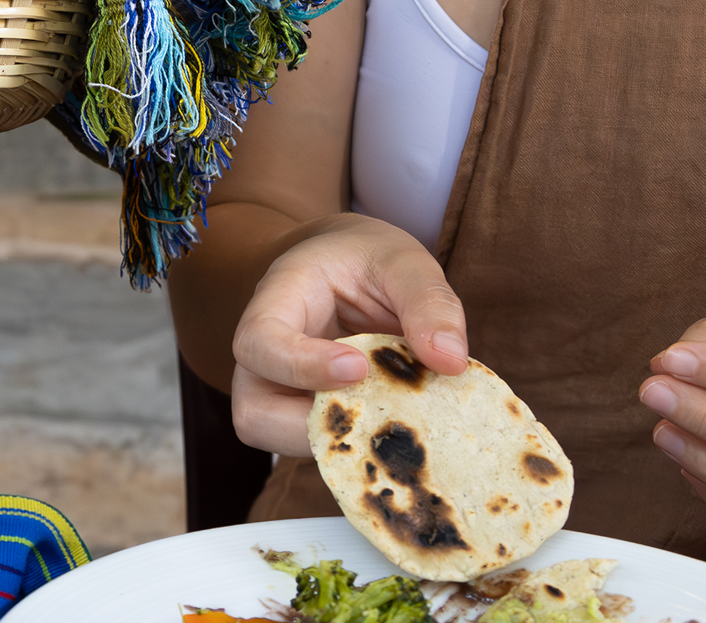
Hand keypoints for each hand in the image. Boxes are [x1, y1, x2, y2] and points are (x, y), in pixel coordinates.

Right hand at [229, 214, 470, 453]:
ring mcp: (280, 392)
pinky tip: (398, 426)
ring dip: (338, 442)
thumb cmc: (367, 258)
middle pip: (253, 412)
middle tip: (377, 408)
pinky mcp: (304, 417)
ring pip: (280, 440)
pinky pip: (317, 448)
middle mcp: (266, 355)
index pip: (259, 343)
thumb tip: (451, 362)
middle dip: (313, 425)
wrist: (350, 269)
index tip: (359, 368)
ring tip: (393, 416)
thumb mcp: (403, 260)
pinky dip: (356, 448)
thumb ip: (428, 300)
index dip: (301, 366)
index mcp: (278, 300)